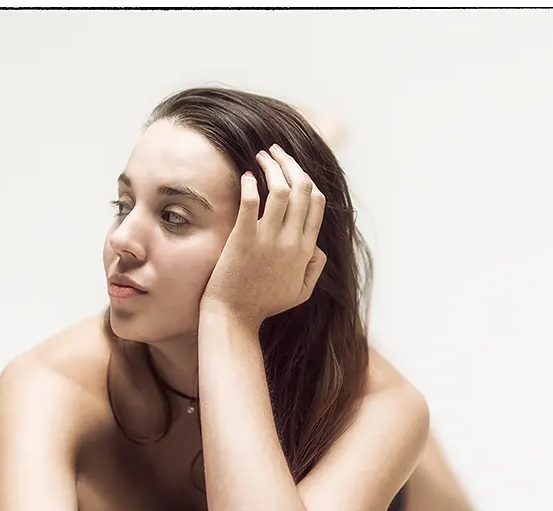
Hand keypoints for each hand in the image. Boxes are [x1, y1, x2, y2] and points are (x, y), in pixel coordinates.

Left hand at [201, 144, 326, 329]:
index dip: (307, 178)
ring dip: (273, 166)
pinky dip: (252, 183)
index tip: (293, 168)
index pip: (317, 202)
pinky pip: (252, 202)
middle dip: (290, 163)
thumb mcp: (301, 291)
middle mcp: (291, 241)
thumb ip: (315, 266)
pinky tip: (247, 176)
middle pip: (302, 189)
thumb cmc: (264, 304)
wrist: (234, 317)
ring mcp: (268, 240)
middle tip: (275, 151)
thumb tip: (318, 245)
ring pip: (282, 190)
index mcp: (306, 249)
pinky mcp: (244, 239)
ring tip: (261, 155)